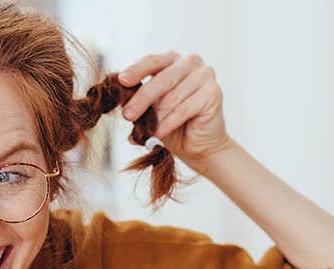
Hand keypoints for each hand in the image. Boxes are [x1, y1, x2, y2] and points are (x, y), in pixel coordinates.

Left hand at [117, 51, 233, 168]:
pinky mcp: (214, 93)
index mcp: (172, 60)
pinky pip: (184, 109)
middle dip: (142, 99)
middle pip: (162, 79)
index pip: (151, 61)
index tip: (121, 81)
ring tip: (146, 131)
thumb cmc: (172, 124)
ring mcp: (205, 75)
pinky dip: (168, 123)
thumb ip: (138, 100)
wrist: (199, 144)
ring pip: (172, 97)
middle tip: (127, 115)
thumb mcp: (150, 109)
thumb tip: (119, 101)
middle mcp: (190, 62)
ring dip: (156, 116)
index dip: (135, 71)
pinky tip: (158, 134)